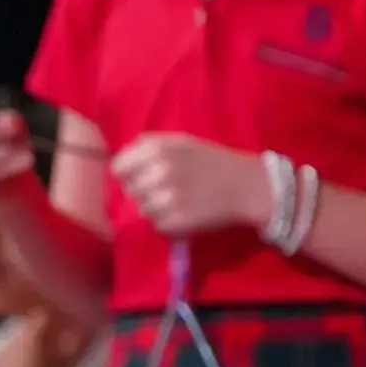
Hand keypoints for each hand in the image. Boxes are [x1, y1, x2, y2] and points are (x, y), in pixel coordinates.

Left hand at [111, 133, 270, 235]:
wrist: (248, 185)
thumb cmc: (212, 161)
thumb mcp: (181, 142)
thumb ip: (147, 145)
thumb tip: (117, 161)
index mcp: (157, 149)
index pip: (118, 168)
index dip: (130, 172)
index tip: (144, 175)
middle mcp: (158, 172)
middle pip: (130, 190)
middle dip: (145, 190)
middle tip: (170, 188)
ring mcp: (166, 198)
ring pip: (142, 209)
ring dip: (157, 208)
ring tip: (180, 200)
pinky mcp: (175, 221)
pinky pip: (157, 224)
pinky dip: (169, 222)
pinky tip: (187, 212)